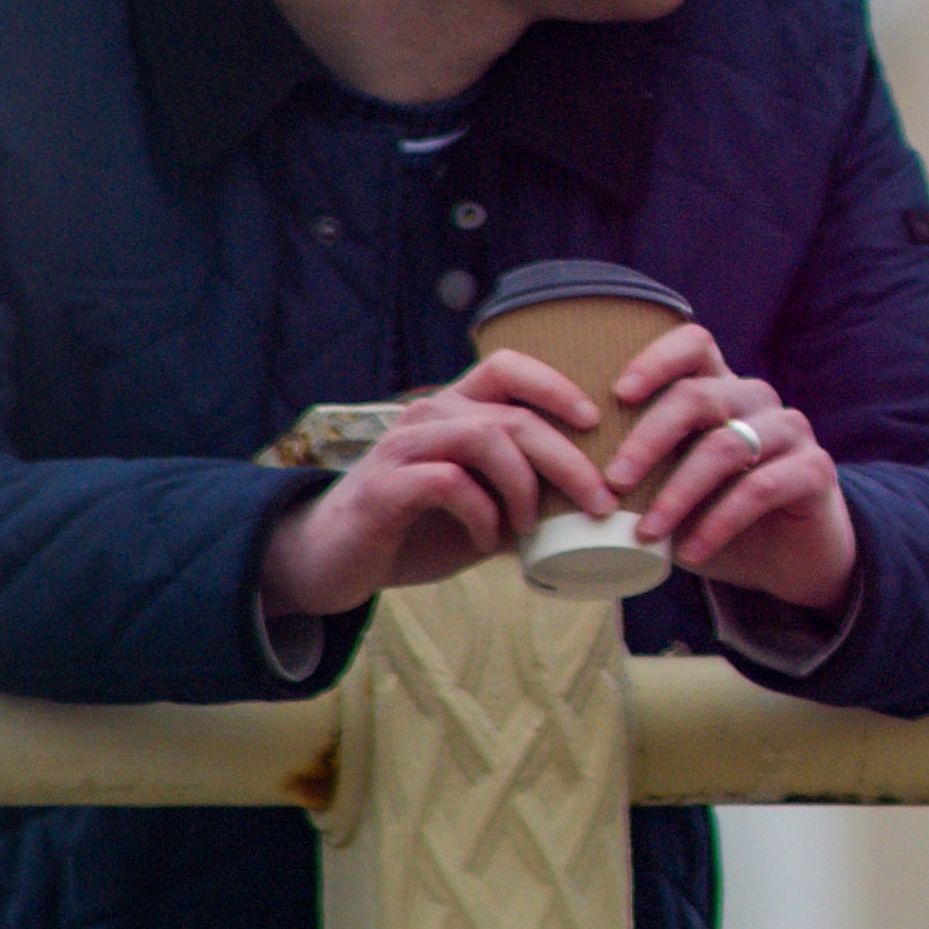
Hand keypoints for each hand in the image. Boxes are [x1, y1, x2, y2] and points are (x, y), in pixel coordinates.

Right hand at [255, 353, 614, 622]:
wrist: (328, 561)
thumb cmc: (413, 531)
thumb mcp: (479, 509)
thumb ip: (522, 497)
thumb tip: (589, 508)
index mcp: (451, 411)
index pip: (506, 367)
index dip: (555, 385)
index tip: (594, 422)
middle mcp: (427, 417)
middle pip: (513, 416)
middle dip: (568, 459)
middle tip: (600, 500)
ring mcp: (402, 447)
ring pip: (485, 438)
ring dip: (523, 485)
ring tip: (530, 526)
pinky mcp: (384, 486)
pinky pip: (449, 482)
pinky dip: (482, 513)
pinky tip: (487, 541)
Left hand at [601, 325, 855, 613]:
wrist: (792, 559)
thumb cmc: (716, 518)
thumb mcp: (673, 488)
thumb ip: (638, 473)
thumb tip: (554, 480)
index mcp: (721, 390)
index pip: (693, 345)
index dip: (655, 360)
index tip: (617, 394)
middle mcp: (758, 400)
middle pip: (699, 396)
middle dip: (647, 439)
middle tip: (613, 484)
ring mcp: (791, 432)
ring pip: (725, 446)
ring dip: (677, 492)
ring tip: (645, 532)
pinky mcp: (815, 471)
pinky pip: (760, 488)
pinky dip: (717, 523)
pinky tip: (691, 551)